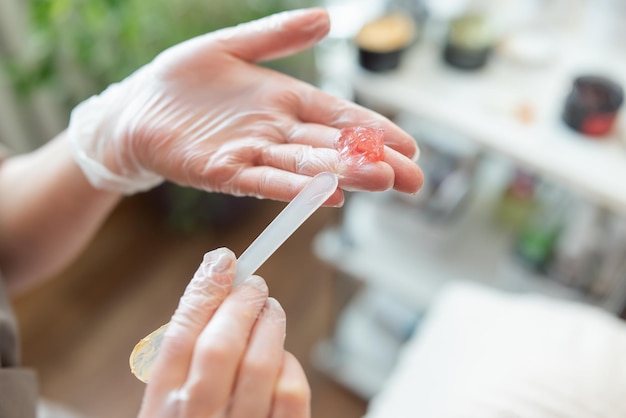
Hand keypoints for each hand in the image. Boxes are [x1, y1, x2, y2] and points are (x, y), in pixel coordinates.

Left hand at [68, 8, 422, 204]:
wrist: (137, 108)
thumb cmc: (183, 81)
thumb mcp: (232, 46)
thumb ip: (277, 34)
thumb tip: (327, 19)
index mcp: (284, 100)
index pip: (339, 117)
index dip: (374, 131)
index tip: (410, 146)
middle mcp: (275, 131)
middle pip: (332, 148)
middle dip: (374, 162)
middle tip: (413, 178)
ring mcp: (251, 153)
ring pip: (305, 166)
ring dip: (343, 175)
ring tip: (382, 182)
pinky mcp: (222, 172)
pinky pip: (263, 180)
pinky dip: (294, 188)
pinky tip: (326, 195)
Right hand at [138, 248, 309, 417]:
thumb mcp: (168, 411)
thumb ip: (184, 363)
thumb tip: (212, 291)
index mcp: (160, 413)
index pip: (179, 339)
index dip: (204, 292)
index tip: (222, 261)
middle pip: (219, 347)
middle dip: (240, 304)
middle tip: (254, 283)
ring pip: (261, 366)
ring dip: (270, 325)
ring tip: (270, 309)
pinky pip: (291, 397)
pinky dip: (289, 365)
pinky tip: (281, 356)